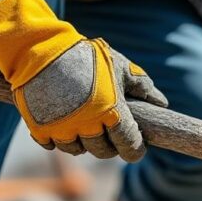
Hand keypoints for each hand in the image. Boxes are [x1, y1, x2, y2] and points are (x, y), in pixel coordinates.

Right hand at [15, 38, 166, 160]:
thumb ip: (142, 86)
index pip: (129, 145)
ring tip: (84, 125)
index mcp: (111, 111)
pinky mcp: (40, 128)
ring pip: (77, 150)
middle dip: (109, 146)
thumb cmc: (85, 56)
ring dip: (83, 142)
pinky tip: (62, 122)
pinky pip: (52, 145)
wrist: (40, 47)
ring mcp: (62, 128)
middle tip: (108, 133)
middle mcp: (87, 124)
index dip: (135, 150)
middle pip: (103, 152)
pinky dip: (57, 138)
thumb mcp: (119, 65)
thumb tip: (162, 103)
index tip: (136, 148)